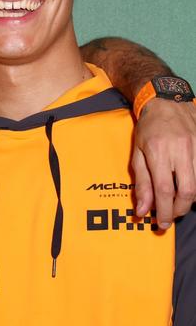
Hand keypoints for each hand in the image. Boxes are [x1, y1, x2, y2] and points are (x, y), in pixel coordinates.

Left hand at [133, 99, 195, 226]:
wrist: (166, 101)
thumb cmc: (147, 129)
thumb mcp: (137, 154)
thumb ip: (141, 183)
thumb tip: (141, 210)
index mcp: (159, 152)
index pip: (164, 190)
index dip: (164, 211)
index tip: (161, 224)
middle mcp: (180, 150)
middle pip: (187, 191)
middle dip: (179, 210)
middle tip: (169, 217)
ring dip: (189, 200)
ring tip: (177, 204)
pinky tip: (188, 189)